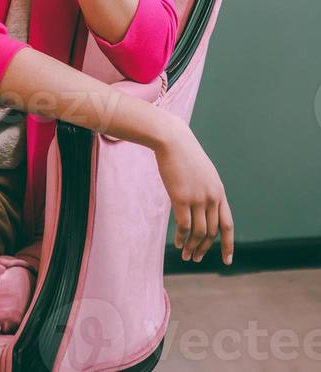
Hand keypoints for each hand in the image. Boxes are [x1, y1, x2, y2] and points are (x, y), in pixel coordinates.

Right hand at [154, 120, 233, 265]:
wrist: (172, 139)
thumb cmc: (184, 154)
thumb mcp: (202, 173)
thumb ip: (206, 190)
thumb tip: (203, 209)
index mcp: (219, 192)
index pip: (227, 225)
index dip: (228, 245)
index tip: (227, 260)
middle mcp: (212, 197)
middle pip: (212, 232)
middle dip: (204, 248)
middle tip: (196, 258)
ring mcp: (198, 198)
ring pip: (198, 232)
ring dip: (193, 247)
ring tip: (186, 255)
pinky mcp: (181, 197)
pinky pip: (184, 226)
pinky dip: (182, 238)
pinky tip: (178, 244)